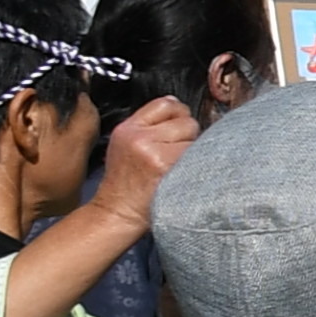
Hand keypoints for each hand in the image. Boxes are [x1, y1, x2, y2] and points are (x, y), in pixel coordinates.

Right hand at [92, 94, 202, 225]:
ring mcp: (154, 152)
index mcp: (128, 128)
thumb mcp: (126, 146)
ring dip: (195, 151)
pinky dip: (198, 164)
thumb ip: (150, 127)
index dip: (179, 114)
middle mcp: (139, 137)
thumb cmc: (127, 184)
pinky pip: (197, 156)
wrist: (117, 213)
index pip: (166, 104)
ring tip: (180, 166)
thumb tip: (180, 110)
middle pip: (186, 121)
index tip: (181, 127)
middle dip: (189, 135)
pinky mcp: (167, 167)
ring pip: (195, 138)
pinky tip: (186, 176)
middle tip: (178, 154)